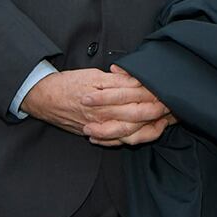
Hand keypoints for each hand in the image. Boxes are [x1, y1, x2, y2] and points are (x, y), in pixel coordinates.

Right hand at [21, 66, 170, 143]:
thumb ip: (116, 80)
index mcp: (104, 97)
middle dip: (157, 111)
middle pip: (137, 115)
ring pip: (130, 132)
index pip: (136, 96)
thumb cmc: (69, 84)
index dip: (153, 94)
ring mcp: (100, 128)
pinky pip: (117, 141)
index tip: (167, 91)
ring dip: (150, 128)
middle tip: (172, 106)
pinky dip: (133, 139)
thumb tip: (135, 80)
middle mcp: (103, 115)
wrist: (44, 98)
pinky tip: (146, 134)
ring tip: (164, 122)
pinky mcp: (96, 134)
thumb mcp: (93, 75)